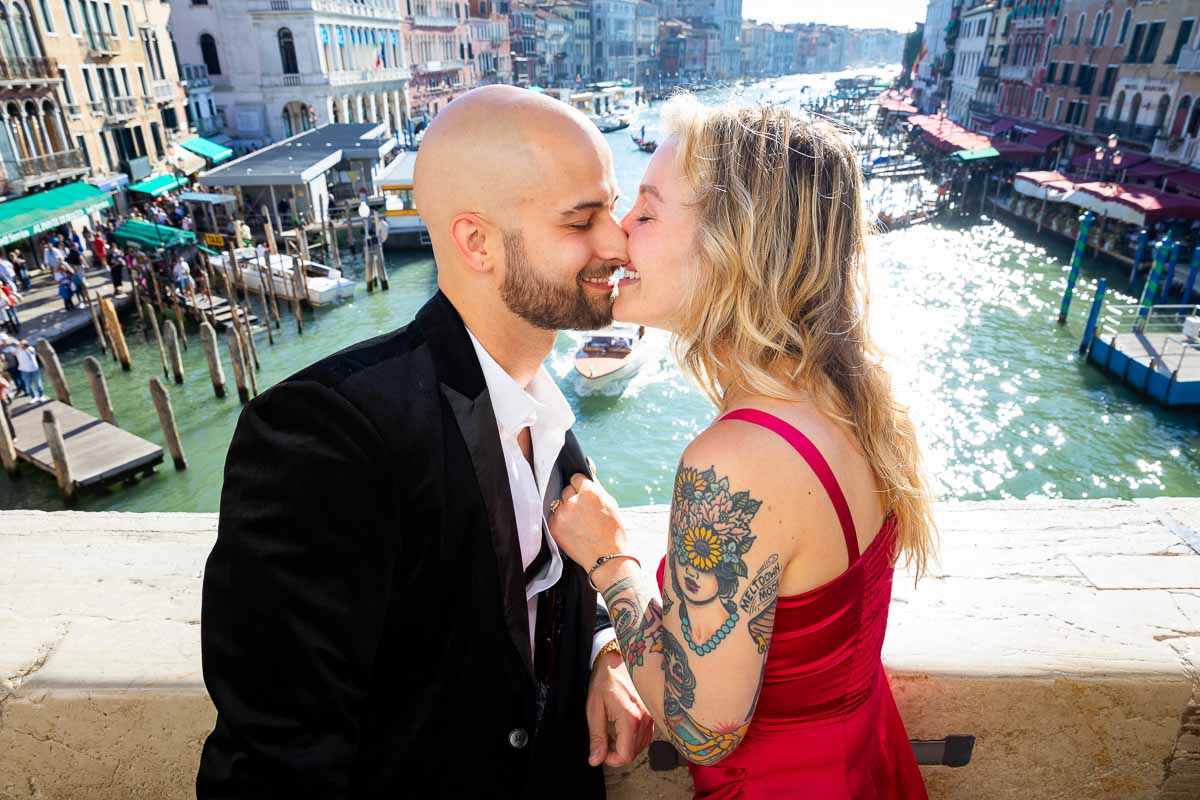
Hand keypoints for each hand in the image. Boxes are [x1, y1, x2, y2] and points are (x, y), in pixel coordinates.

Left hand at [548, 473, 627, 570]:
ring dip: (566, 508)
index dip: (582, 487)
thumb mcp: (610, 502)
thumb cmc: (612, 530)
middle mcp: (573, 501)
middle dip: (574, 497)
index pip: (576, 477)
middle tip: (584, 512)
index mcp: (589, 493)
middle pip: (567, 489)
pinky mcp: (554, 527)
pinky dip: (561, 520)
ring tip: (579, 522)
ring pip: (559, 502)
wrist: (606, 558)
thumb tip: (588, 463)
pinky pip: (554, 516)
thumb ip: (596, 483)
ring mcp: (561, 515)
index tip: (587, 496)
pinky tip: (573, 529)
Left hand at [586, 651, 652, 766]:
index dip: (611, 759)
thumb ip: (597, 737)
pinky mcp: (654, 712)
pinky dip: (634, 737)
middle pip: (634, 752)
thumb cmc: (605, 679)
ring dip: (626, 745)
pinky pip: (646, 735)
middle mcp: (645, 718)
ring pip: (641, 745)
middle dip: (617, 752)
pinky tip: (623, 728)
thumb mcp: (594, 708)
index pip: (625, 755)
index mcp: (630, 717)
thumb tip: (596, 759)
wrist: (618, 658)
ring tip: (612, 732)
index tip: (601, 751)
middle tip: (604, 740)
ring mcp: (652, 715)